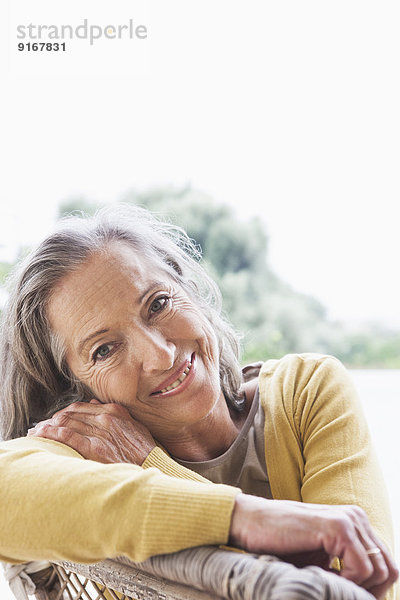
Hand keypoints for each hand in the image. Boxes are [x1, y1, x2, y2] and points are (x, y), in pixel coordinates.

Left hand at [27, 400, 155, 464]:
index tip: (53, 420)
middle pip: (69, 414)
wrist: (153, 467)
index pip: (80, 407)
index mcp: (114, 411)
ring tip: (35, 433)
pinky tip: (40, 436)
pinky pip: (67, 436)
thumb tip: (93, 403)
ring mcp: (100, 432)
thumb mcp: (133, 426)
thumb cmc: (144, 451)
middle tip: (39, 428)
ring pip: (65, 423)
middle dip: (51, 420)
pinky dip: (50, 434)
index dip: (63, 413)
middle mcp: (105, 417)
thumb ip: (114, 415)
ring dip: (46, 427)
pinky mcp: (95, 447)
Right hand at [229, 493, 398, 598]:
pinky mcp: (337, 526)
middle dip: (369, 592)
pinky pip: (362, 568)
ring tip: (328, 585)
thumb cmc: (281, 544)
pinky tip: (323, 578)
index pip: (385, 564)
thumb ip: (345, 569)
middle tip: (341, 597)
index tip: (347, 598)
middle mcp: (356, 517)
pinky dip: (347, 583)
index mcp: (355, 522)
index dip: (373, 590)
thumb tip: (366, 597)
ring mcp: (348, 519)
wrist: (250, 523)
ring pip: (380, 570)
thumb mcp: (321, 560)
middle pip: (389, 568)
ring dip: (356, 588)